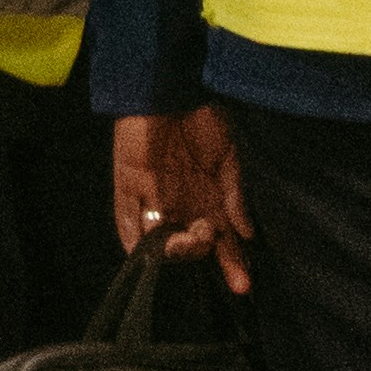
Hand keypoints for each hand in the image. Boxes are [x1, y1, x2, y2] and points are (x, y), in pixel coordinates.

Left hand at [116, 99, 247, 281]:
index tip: (242, 284)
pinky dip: (132, 236)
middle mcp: (182, 204)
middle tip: (210, 240)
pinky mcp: (127, 183)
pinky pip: (124, 217)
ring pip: (160, 237)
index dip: (232, 263)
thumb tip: (247, 233)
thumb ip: (235, 196)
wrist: (174, 86)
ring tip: (188, 241)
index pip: (222, 241)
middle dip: (202, 253)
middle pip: (190, 245)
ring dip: (174, 247)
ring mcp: (153, 196)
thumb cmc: (206, 118)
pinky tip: (143, 253)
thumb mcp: (229, 158)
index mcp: (209, 200)